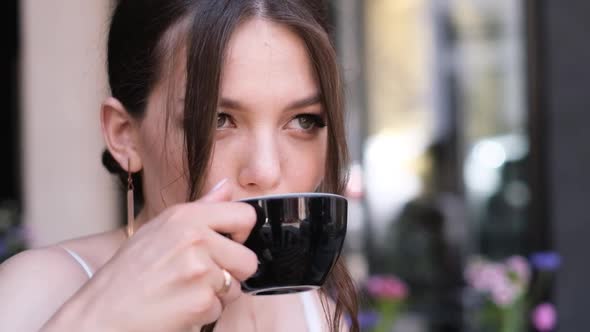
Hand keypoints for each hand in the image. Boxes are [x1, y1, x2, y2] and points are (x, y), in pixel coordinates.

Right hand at [73, 179, 257, 330]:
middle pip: (248, 259)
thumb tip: (226, 187)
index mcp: (187, 216)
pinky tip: (179, 305)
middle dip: (231, 272)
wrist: (102, 312)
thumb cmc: (128, 272)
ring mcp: (200, 271)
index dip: (242, 233)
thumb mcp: (160, 227)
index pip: (246, 215)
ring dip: (216, 294)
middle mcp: (196, 239)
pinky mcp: (201, 301)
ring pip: (236, 287)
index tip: (229, 243)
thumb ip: (201, 207)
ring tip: (185, 290)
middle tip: (202, 276)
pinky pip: (220, 308)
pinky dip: (203, 312)